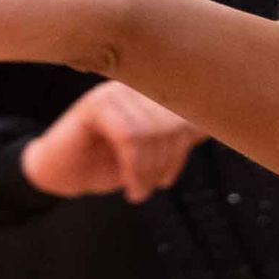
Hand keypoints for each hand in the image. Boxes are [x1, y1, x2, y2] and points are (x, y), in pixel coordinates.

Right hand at [21, 82, 200, 203]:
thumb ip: (175, 139)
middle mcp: (134, 88)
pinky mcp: (95, 106)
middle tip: (150, 187)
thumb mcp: (150, 155)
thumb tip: (217, 126)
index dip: (181, 150)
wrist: (62, 173)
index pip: (184, 116)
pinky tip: (129, 187)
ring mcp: (114, 94)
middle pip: (170, 125)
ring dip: (148, 171)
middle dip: (164, 163)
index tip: (167, 177)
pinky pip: (129, 138)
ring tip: (138, 190)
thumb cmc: (106, 164)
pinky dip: (134, 169)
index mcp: (149, 94)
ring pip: (150, 134)